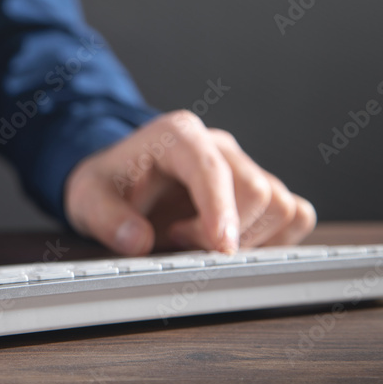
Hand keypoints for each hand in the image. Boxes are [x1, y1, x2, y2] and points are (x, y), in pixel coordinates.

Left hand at [64, 110, 315, 254]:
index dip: (220, 209)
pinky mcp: (260, 191)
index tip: (222, 248)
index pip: (212, 168)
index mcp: (178, 135)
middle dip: (225, 232)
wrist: (119, 182)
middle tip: (180, 241)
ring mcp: (243, 168)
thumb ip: (106, 218)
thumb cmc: (108, 184)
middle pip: (257, 191)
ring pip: (282, 206)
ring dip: (249, 239)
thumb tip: (137, 240)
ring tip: (198, 239)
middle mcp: (218, 147)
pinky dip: (273, 240)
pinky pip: (295, 216)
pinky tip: (230, 244)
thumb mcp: (87, 197)